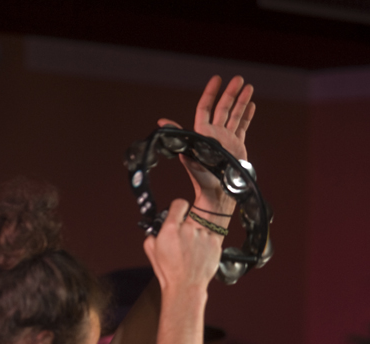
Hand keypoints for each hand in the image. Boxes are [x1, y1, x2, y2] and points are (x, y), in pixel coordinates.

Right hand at [144, 198, 222, 296]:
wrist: (185, 286)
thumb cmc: (169, 272)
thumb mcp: (151, 251)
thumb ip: (152, 233)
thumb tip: (157, 227)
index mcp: (171, 228)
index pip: (179, 203)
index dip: (178, 208)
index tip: (178, 212)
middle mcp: (188, 229)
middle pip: (189, 219)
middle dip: (185, 229)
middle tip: (181, 244)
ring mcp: (203, 236)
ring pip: (200, 230)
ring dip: (196, 238)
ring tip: (190, 254)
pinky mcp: (215, 243)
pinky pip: (210, 237)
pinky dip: (206, 245)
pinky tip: (199, 256)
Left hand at [159, 75, 255, 211]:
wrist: (217, 195)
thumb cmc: (202, 178)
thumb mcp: (189, 154)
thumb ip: (179, 136)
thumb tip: (161, 123)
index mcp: (203, 134)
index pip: (206, 108)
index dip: (210, 93)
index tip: (217, 79)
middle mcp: (215, 135)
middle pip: (223, 108)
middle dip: (231, 93)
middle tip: (239, 79)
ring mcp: (227, 140)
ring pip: (235, 115)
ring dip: (242, 101)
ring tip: (248, 87)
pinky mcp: (237, 147)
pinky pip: (242, 127)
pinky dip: (247, 116)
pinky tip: (251, 105)